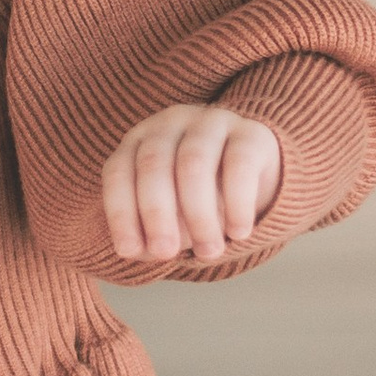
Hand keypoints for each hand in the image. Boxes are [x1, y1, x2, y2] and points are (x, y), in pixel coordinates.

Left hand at [102, 102, 282, 263]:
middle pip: (154, 164)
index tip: (129, 251)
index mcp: (140, 140)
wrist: (256, 175)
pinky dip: (237, 202)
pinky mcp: (251, 132)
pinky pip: (239, 164)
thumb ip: (151, 232)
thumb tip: (137, 250)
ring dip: (198, 214)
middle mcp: (171, 123)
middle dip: (157, 213)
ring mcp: (212, 122)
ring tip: (208, 251)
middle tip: (166, 253)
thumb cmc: (199, 199)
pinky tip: (238, 233)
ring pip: (194, 163)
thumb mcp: (170, 216)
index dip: (120, 213)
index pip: (119, 172)